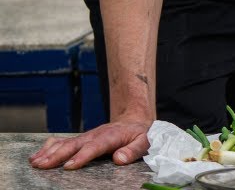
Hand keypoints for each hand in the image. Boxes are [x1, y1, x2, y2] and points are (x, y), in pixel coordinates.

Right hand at [28, 117, 151, 169]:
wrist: (136, 120)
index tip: (69, 166)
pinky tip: (37, 155)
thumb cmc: (142, 134)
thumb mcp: (145, 141)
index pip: (95, 146)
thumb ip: (133, 150)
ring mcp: (87, 136)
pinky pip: (64, 141)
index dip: (82, 156)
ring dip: (49, 152)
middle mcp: (96, 134)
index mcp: (112, 136)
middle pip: (75, 144)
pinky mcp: (82, 138)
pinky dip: (50, 147)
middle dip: (57, 155)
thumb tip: (119, 159)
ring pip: (66, 143)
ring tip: (35, 162)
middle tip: (42, 165)